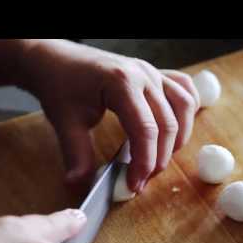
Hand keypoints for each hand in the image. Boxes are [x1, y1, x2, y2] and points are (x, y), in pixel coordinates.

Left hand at [19, 40, 199, 191]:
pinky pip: (184, 90)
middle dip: (159, 157)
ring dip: (178, 137)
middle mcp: (144, 75)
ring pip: (183, 107)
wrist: (56, 58)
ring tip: (162, 158)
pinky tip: (178, 128)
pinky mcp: (156, 73)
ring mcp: (153, 72)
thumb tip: (80, 183)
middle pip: (167, 123)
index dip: (144, 162)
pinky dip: (186, 112)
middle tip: (143, 178)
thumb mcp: (65, 121)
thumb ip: (76, 154)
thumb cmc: (61, 84)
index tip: (135, 184)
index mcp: (121, 83)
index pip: (145, 130)